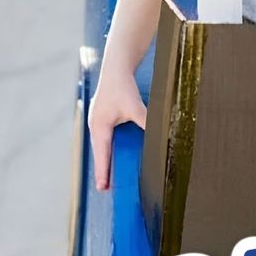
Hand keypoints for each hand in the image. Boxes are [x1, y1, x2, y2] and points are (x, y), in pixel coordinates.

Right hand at [88, 73, 146, 190]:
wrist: (116, 67)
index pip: (102, 155)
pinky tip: (115, 153)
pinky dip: (108, 148)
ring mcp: (98, 121)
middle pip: (100, 152)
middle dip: (103, 169)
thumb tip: (159, 135)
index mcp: (100, 126)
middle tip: (106, 188)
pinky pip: (105, 138)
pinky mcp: (103, 116)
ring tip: (109, 175)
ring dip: (105, 159)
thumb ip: (146, 122)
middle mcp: (96, 125)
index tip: (103, 188)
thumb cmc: (122, 86)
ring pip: (102, 145)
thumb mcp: (135, 107)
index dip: (103, 172)